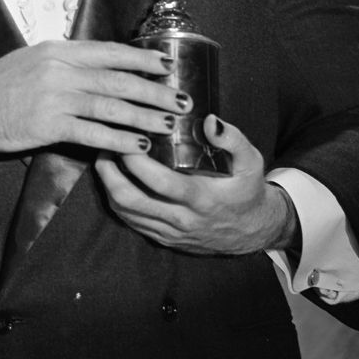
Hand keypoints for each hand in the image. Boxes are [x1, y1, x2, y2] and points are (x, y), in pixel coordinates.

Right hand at [0, 40, 189, 189]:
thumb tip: (97, 65)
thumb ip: (65, 62)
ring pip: (112, 106)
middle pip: (118, 80)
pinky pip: (93, 133)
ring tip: (169, 125)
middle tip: (182, 99)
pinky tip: (138, 145)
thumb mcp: (32, 60)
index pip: (110, 51)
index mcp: (58, 50)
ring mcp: (55, 97)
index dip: (142, 59)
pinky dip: (119, 140)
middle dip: (155, 90)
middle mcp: (60, 69)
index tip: (167, 65)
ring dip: (145, 116)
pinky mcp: (48, 125)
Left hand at [94, 115, 297, 254]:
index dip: (136, 161)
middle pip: (132, 200)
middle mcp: (182, 219)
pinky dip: (116, 200)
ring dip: (108, 184)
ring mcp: (170, 232)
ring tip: (104, 156)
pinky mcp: (163, 239)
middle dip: (109, 172)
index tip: (125, 135)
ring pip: (126, 212)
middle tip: (104, 144)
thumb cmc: (248, 190)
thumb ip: (232, 139)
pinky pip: (131, 221)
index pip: (160, 182)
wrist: (254, 230)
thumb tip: (209, 120)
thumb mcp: (251, 161)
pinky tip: (113, 178)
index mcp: (201, 199)